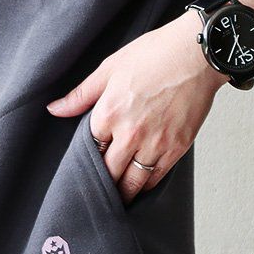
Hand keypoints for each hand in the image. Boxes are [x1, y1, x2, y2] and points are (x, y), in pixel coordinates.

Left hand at [46, 11, 226, 202]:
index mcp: (109, 113)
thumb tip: (54, 109)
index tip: (84, 168)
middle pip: (108, 173)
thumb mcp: (110, 68)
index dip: (86, 160)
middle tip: (96, 192)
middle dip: (102, 183)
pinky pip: (154, 179)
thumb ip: (81, 94)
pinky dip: (144, 186)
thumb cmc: (156, 55)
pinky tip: (138, 188)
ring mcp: (154, 144)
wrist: (199, 54)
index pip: (89, 150)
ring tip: (115, 198)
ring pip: (131, 183)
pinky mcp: (175, 149)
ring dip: (122, 193)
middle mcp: (130, 133)